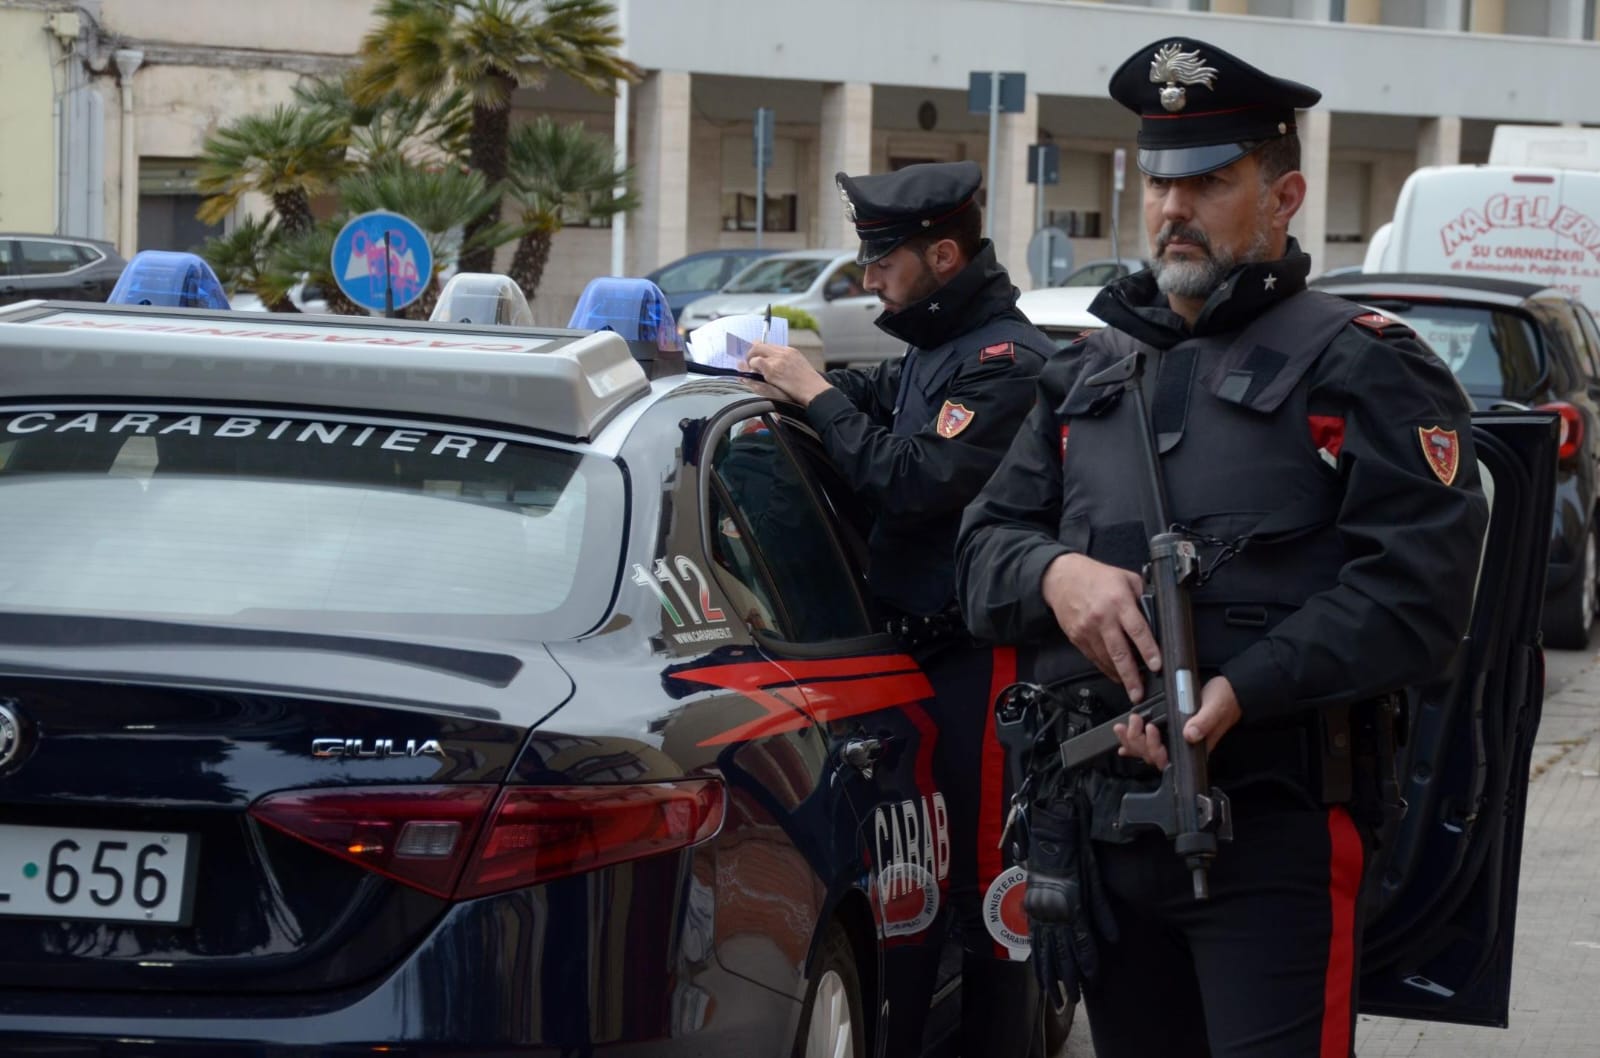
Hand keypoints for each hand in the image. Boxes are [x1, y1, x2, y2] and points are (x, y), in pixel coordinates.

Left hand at [745, 342, 830, 405]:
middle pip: (760, 345)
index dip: (759, 348)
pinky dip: (752, 368)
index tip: (755, 352)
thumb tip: (772, 363)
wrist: (814, 389)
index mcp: (790, 351)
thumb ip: (786, 362)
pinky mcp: (772, 370)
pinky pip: (756, 363)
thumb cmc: (809, 383)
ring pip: (756, 352)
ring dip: (751, 361)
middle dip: (751, 352)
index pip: (769, 345)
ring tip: (750, 369)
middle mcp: (783, 353)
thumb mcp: (799, 366)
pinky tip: (755, 374)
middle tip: (748, 361)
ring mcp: (777, 360)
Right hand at [1024, 790, 1117, 1007]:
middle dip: (1067, 979)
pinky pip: (1033, 937)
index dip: (1086, 966)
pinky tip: (1037, 969)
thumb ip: (1103, 913)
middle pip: (1060, 954)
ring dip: (1048, 974)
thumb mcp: (1095, 881)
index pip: (1081, 945)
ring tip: (1052, 994)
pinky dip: (1035, 956)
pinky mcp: (1031, 907)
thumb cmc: (1076, 856)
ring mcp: (1040, 911)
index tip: (1090, 983)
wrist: (1049, 836)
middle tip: (1071, 1001)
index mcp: (1072, 907)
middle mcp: (1054, 914)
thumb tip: (1113, 939)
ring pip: (1043, 950)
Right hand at [1041, 553, 1160, 701]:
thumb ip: (1142, 595)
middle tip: (1139, 693)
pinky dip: (1105, 668)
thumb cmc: (1096, 577)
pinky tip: (1115, 674)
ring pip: (1106, 659)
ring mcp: (1088, 629)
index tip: (1156, 666)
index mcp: (1119, 602)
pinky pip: (1094, 657)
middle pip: (1120, 652)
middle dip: (1131, 676)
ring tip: (1132, 688)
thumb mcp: (1125, 578)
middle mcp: (1103, 618)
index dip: (1149, 650)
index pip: (1137, 630)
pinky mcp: (1077, 637)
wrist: (1061, 578)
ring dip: (1119, 675)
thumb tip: (1156, 615)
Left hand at [1114, 674, 1242, 769]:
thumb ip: (1204, 722)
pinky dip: (1135, 739)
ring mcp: (1175, 740)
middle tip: (1134, 722)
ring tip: (1125, 725)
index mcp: (1194, 747)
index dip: (1154, 749)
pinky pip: (1149, 740)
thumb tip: (1190, 734)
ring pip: (1148, 750)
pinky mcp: (1170, 730)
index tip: (1151, 729)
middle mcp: (1183, 748)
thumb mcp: (1215, 708)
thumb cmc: (1226, 701)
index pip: (1167, 760)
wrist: (1231, 691)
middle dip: (1138, 742)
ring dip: (1133, 739)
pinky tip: (1125, 736)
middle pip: (1153, 757)